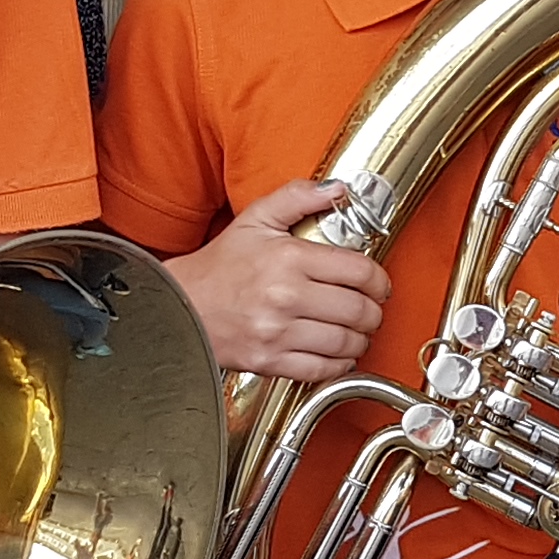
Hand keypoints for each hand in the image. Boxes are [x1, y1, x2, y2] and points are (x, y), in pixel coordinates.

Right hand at [165, 180, 393, 380]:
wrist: (180, 304)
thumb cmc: (218, 266)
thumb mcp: (256, 219)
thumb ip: (298, 197)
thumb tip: (337, 188)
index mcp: (288, 258)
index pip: (359, 271)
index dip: (379, 280)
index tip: (378, 284)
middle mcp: (285, 297)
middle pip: (358, 310)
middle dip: (373, 311)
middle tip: (370, 308)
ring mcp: (276, 332)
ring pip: (345, 342)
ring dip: (361, 339)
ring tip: (356, 331)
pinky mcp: (268, 361)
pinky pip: (321, 370)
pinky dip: (339, 364)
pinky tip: (337, 352)